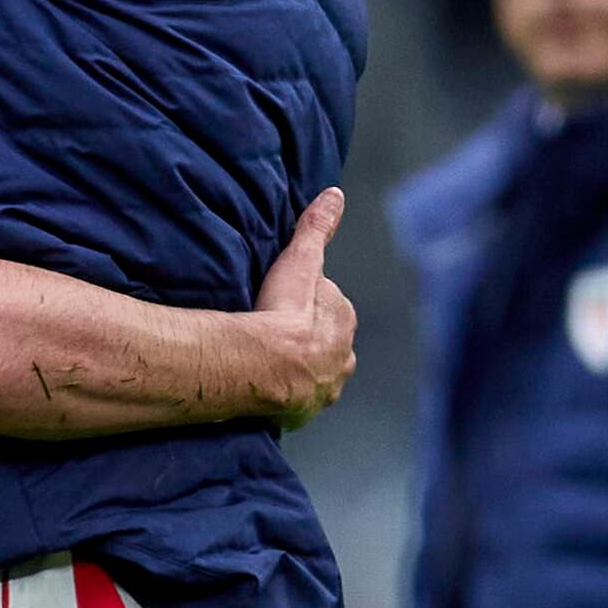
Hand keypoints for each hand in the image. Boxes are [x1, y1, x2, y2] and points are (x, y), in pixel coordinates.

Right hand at [250, 188, 353, 423]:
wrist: (264, 367)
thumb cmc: (280, 313)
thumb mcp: (299, 261)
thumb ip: (316, 227)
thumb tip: (335, 195)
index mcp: (344, 321)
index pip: (328, 306)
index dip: (305, 303)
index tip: (282, 303)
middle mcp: (342, 358)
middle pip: (325, 343)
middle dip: (306, 339)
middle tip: (272, 332)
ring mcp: (323, 388)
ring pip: (314, 374)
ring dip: (298, 370)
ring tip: (267, 363)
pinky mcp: (302, 412)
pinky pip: (295, 402)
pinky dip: (285, 396)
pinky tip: (266, 390)